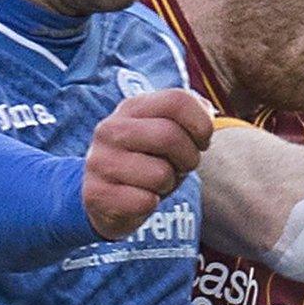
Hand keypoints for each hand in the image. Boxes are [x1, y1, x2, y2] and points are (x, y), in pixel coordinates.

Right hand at [82, 88, 212, 237]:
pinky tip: (139, 199)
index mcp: (132, 107)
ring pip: (160, 174)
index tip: (202, 141)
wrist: (106, 200)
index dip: (202, 123)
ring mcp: (100, 161)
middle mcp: (111, 129)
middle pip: (170, 136)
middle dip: (189, 158)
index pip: (177, 100)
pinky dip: (151, 204)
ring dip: (168, 184)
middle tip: (182, 167)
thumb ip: (189, 116)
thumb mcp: (167, 133)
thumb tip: (207, 111)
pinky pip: (145, 202)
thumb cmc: (148, 162)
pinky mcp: (97, 194)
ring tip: (155, 183)